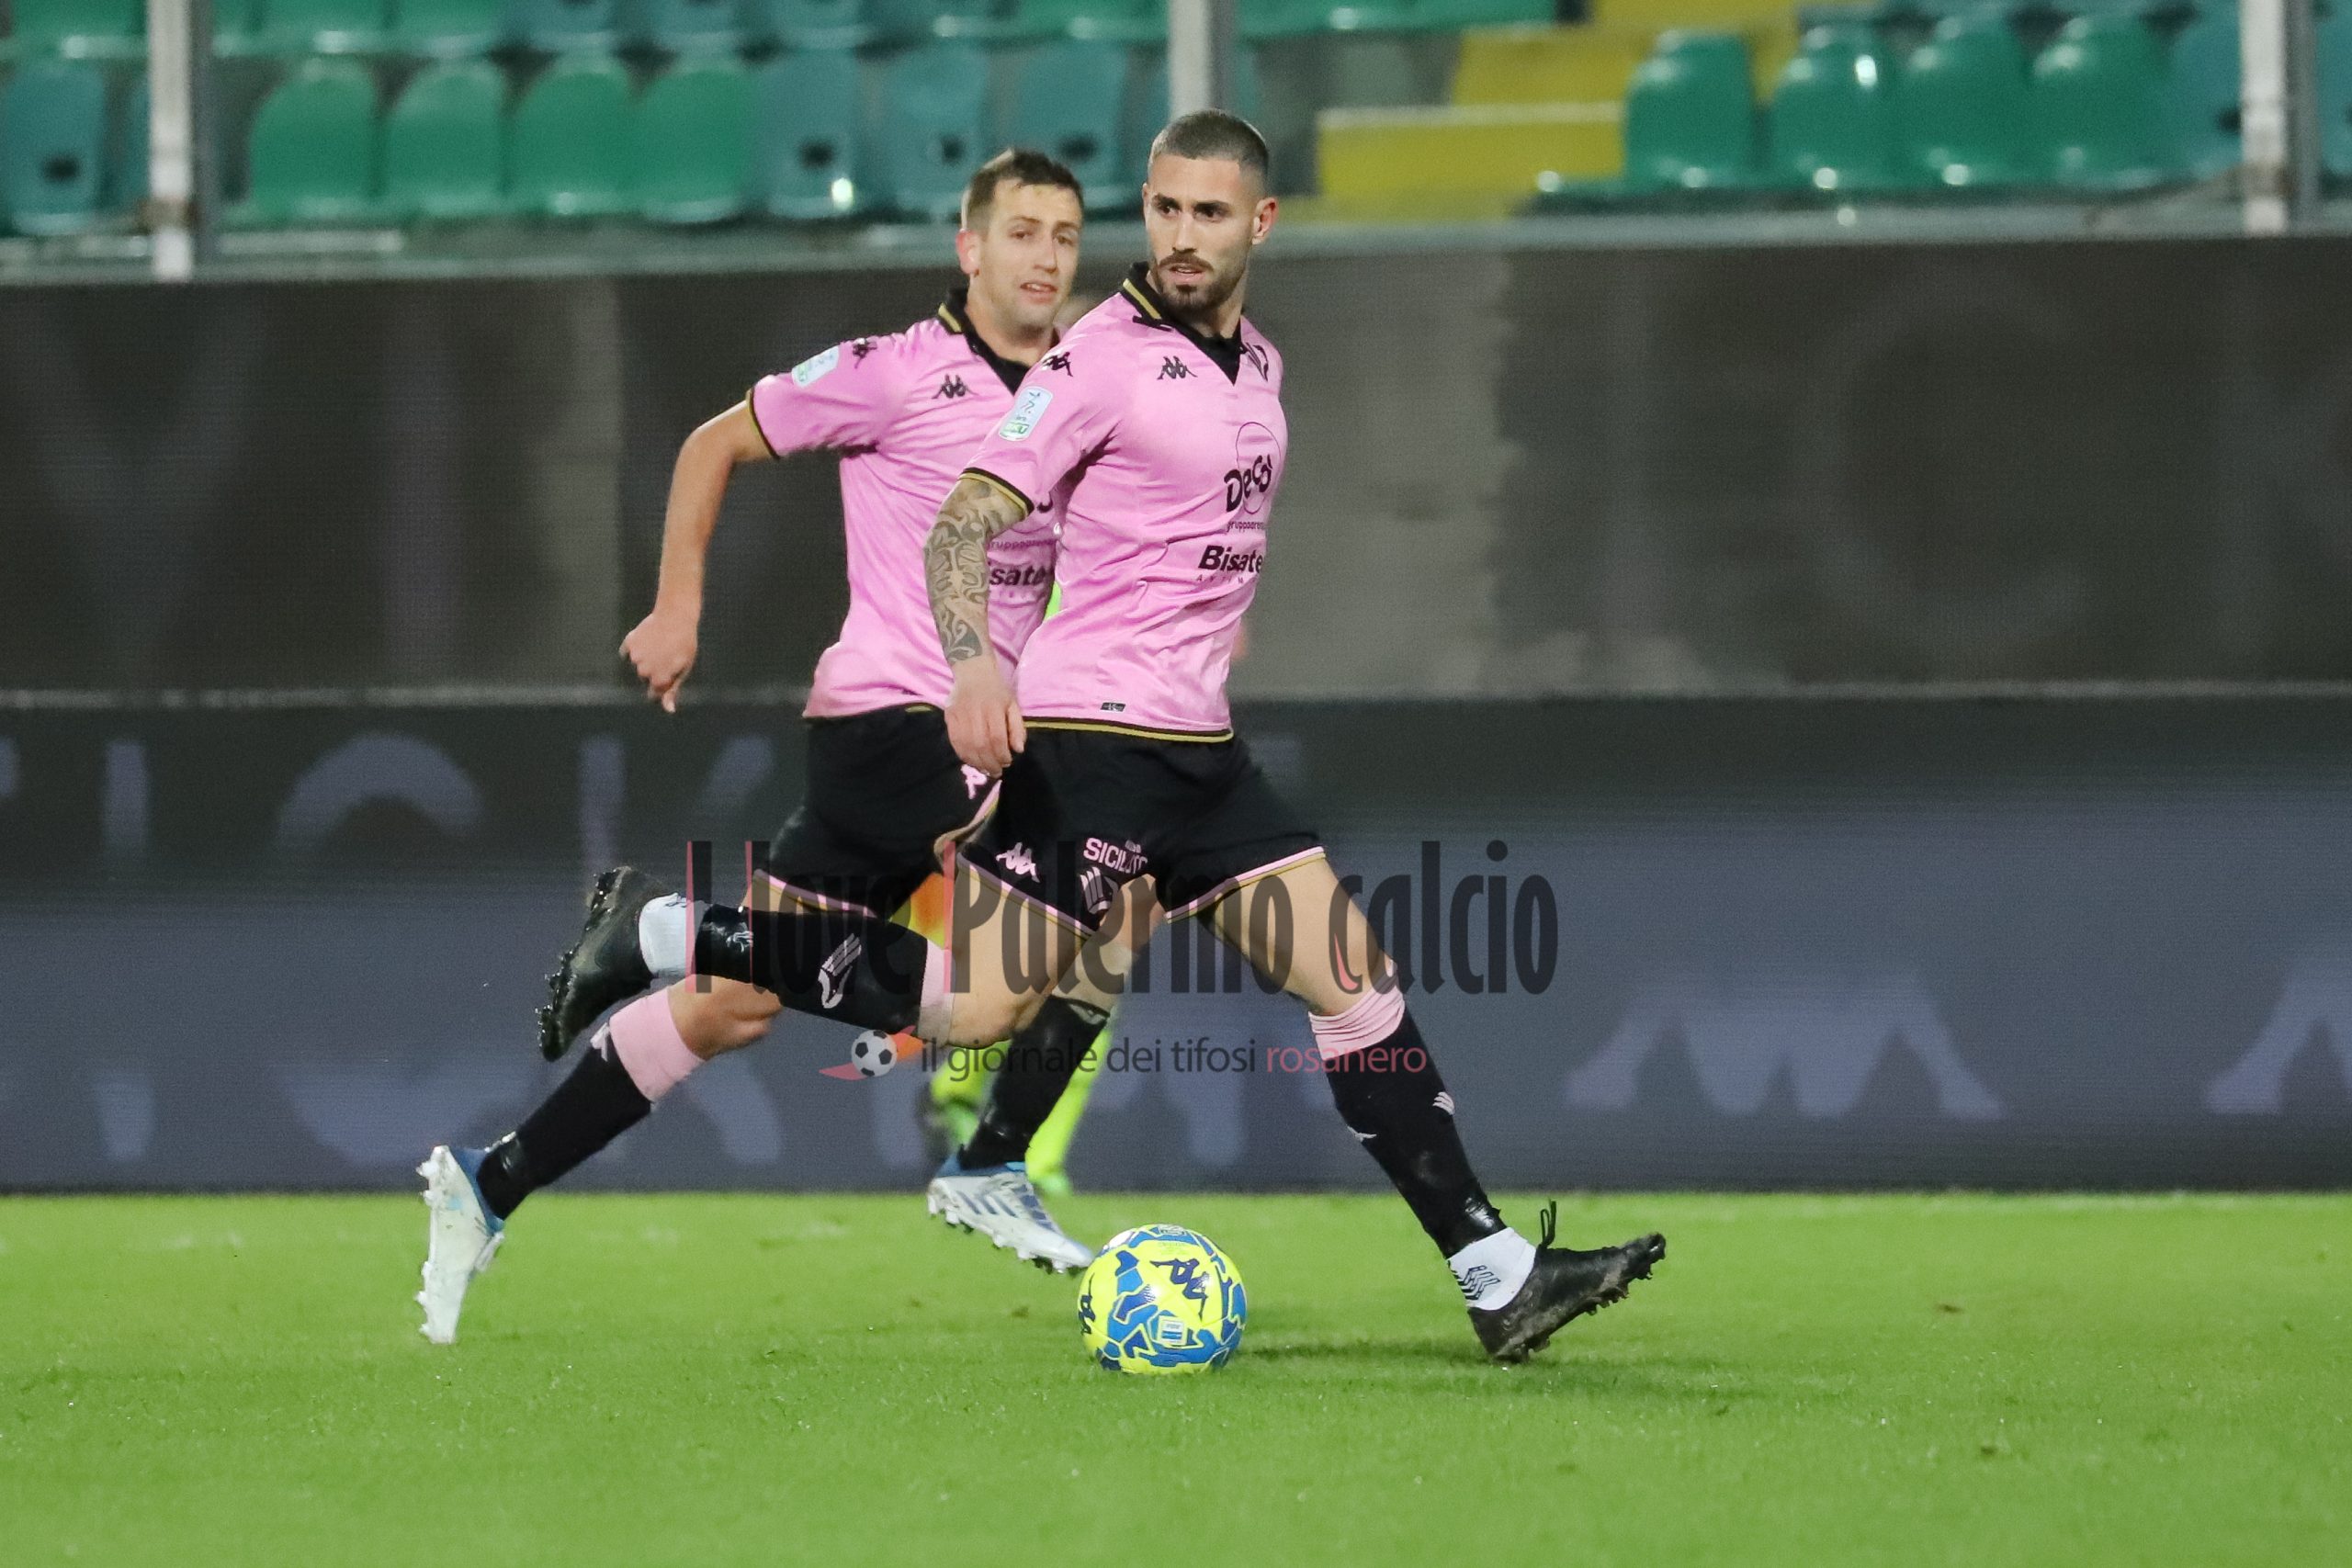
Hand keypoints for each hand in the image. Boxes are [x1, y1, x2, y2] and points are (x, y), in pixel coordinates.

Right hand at [621, 606, 697, 711]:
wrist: (676, 616)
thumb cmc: (685, 644)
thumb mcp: (684, 668)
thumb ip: (673, 690)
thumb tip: (669, 710)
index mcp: (659, 679)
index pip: (654, 693)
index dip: (662, 686)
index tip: (669, 674)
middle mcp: (644, 670)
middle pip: (645, 678)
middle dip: (654, 671)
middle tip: (667, 656)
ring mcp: (635, 656)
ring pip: (637, 664)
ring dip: (645, 659)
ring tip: (659, 646)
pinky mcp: (629, 643)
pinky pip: (627, 652)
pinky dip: (635, 648)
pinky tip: (646, 641)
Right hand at [946, 659, 1024, 774]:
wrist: (973, 671)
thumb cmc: (996, 690)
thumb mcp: (1013, 705)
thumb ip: (1017, 727)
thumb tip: (1018, 750)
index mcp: (993, 707)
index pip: (996, 737)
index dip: (1001, 754)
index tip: (1007, 762)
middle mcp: (975, 711)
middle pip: (981, 744)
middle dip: (989, 762)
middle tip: (996, 772)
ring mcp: (959, 714)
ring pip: (966, 745)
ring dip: (976, 762)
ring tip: (985, 770)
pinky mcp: (949, 716)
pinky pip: (954, 741)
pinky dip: (963, 754)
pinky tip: (971, 761)